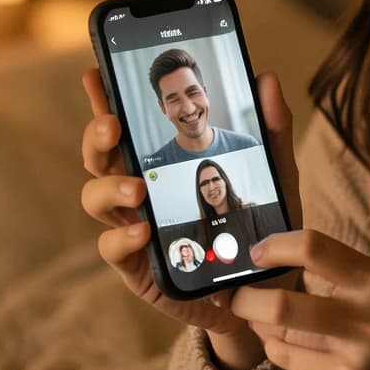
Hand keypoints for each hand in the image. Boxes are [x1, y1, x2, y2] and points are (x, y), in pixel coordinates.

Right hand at [79, 67, 302, 369]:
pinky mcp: (136, 266)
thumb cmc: (260, 229)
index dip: (104, 99)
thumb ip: (271, 129)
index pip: (126, 125)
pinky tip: (142, 232)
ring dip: (110, 188)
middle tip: (113, 125)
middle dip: (97, 137)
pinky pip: (111, 247)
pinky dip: (122, 237)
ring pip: (95, 198)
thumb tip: (266, 78)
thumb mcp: (274, 176)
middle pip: (99, 157)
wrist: (264, 295)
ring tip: (138, 191)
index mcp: (162, 164)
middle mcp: (139, 191)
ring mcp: (132, 227)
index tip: (96, 74)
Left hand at [231, 230, 369, 369]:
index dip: (275, 246)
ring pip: (279, 335)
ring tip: (262, 316)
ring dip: (260, 324)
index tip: (257, 251)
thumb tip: (274, 260)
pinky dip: (278, 347)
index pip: (314, 248)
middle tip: (237, 293)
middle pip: (281, 303)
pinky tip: (285, 341)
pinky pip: (291, 360)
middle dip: (246, 298)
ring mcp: (354, 356)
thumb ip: (337, 273)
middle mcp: (364, 316)